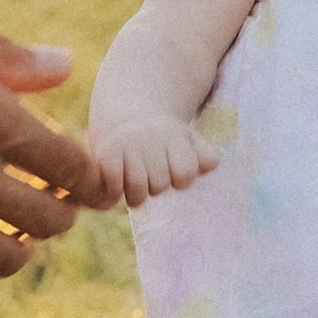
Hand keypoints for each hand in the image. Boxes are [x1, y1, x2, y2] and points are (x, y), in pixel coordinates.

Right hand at [95, 116, 220, 206]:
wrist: (128, 122)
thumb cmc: (165, 142)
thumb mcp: (188, 142)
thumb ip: (204, 155)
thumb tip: (212, 164)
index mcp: (173, 135)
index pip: (185, 173)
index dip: (181, 179)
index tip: (174, 171)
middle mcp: (150, 138)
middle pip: (160, 184)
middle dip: (157, 186)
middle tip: (151, 175)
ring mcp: (126, 145)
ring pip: (137, 189)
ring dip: (137, 195)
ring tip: (136, 186)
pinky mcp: (106, 152)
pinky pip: (113, 183)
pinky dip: (113, 194)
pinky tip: (115, 193)